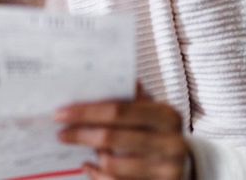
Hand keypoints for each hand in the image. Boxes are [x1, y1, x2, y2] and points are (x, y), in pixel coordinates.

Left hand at [57, 86, 189, 178]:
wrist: (185, 163)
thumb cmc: (155, 131)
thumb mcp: (148, 111)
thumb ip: (126, 96)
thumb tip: (90, 76)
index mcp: (166, 116)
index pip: (117, 110)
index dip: (85, 112)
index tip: (60, 113)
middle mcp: (172, 143)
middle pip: (110, 138)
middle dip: (79, 134)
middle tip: (60, 133)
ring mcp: (169, 169)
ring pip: (111, 164)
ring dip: (92, 156)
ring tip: (83, 148)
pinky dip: (98, 174)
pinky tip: (90, 166)